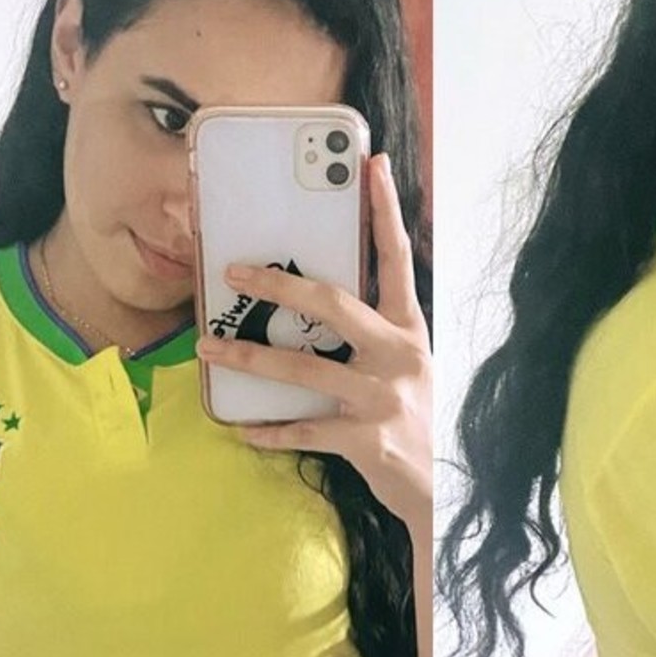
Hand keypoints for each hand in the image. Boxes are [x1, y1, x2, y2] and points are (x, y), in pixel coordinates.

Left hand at [195, 153, 431, 530]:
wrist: (446, 489)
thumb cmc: (417, 421)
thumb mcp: (407, 369)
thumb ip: (374, 338)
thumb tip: (317, 306)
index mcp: (409, 332)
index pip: (398, 260)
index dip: (386, 212)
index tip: (371, 167)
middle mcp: (397, 357)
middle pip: (333, 305)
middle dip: (279, 284)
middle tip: (235, 272)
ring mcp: (381, 398)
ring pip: (303, 368)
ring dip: (248, 358)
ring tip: (209, 348)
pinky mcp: (365, 440)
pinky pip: (304, 429)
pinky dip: (270, 431)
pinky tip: (244, 429)